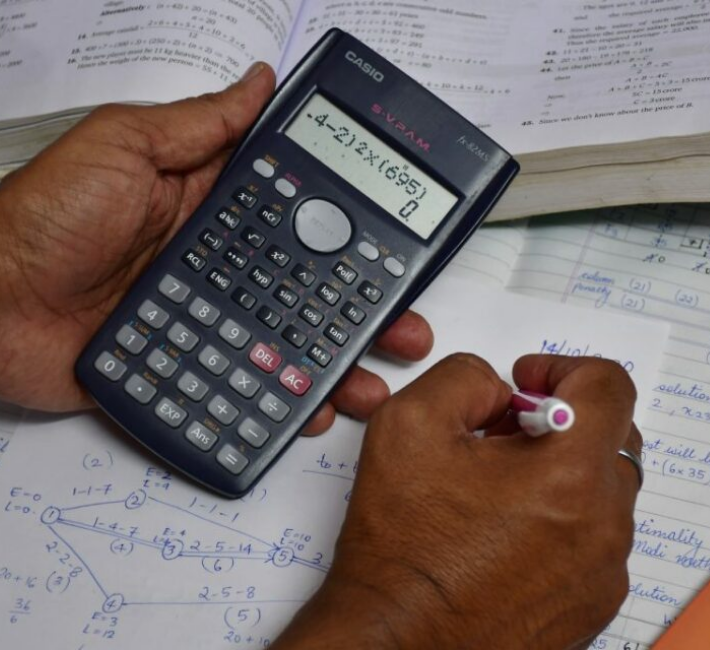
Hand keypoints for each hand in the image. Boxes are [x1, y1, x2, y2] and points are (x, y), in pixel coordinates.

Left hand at [0, 62, 432, 428]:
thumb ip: (199, 127)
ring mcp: (205, 321)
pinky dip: (276, 405)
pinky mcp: (182, 367)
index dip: (350, 239)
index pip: (300, 225)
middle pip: (306, 294)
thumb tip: (260, 81)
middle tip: (405, 329)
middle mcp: (219, 268)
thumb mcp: (124, 147)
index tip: (395, 254)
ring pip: (285, 346)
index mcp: (213, 212)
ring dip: (333, 365)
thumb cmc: (44, 215)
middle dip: (362, 313)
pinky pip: (240, 387)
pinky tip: (307, 413)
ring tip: (368, 383)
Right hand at [273, 354, 641, 649]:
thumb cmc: (401, 549)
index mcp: (568, 476)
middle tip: (505, 434)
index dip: (565, 368)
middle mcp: (602, 526)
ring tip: (500, 489)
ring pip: (603, 489)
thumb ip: (464, 377)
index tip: (528, 384)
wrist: (397, 643)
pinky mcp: (592, 604)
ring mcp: (602, 571)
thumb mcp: (409, 424)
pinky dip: (564, 518)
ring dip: (562, 471)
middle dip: (561, 420)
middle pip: (611, 436)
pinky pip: (595, 537)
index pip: (609, 386)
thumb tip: (499, 389)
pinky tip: (508, 531)